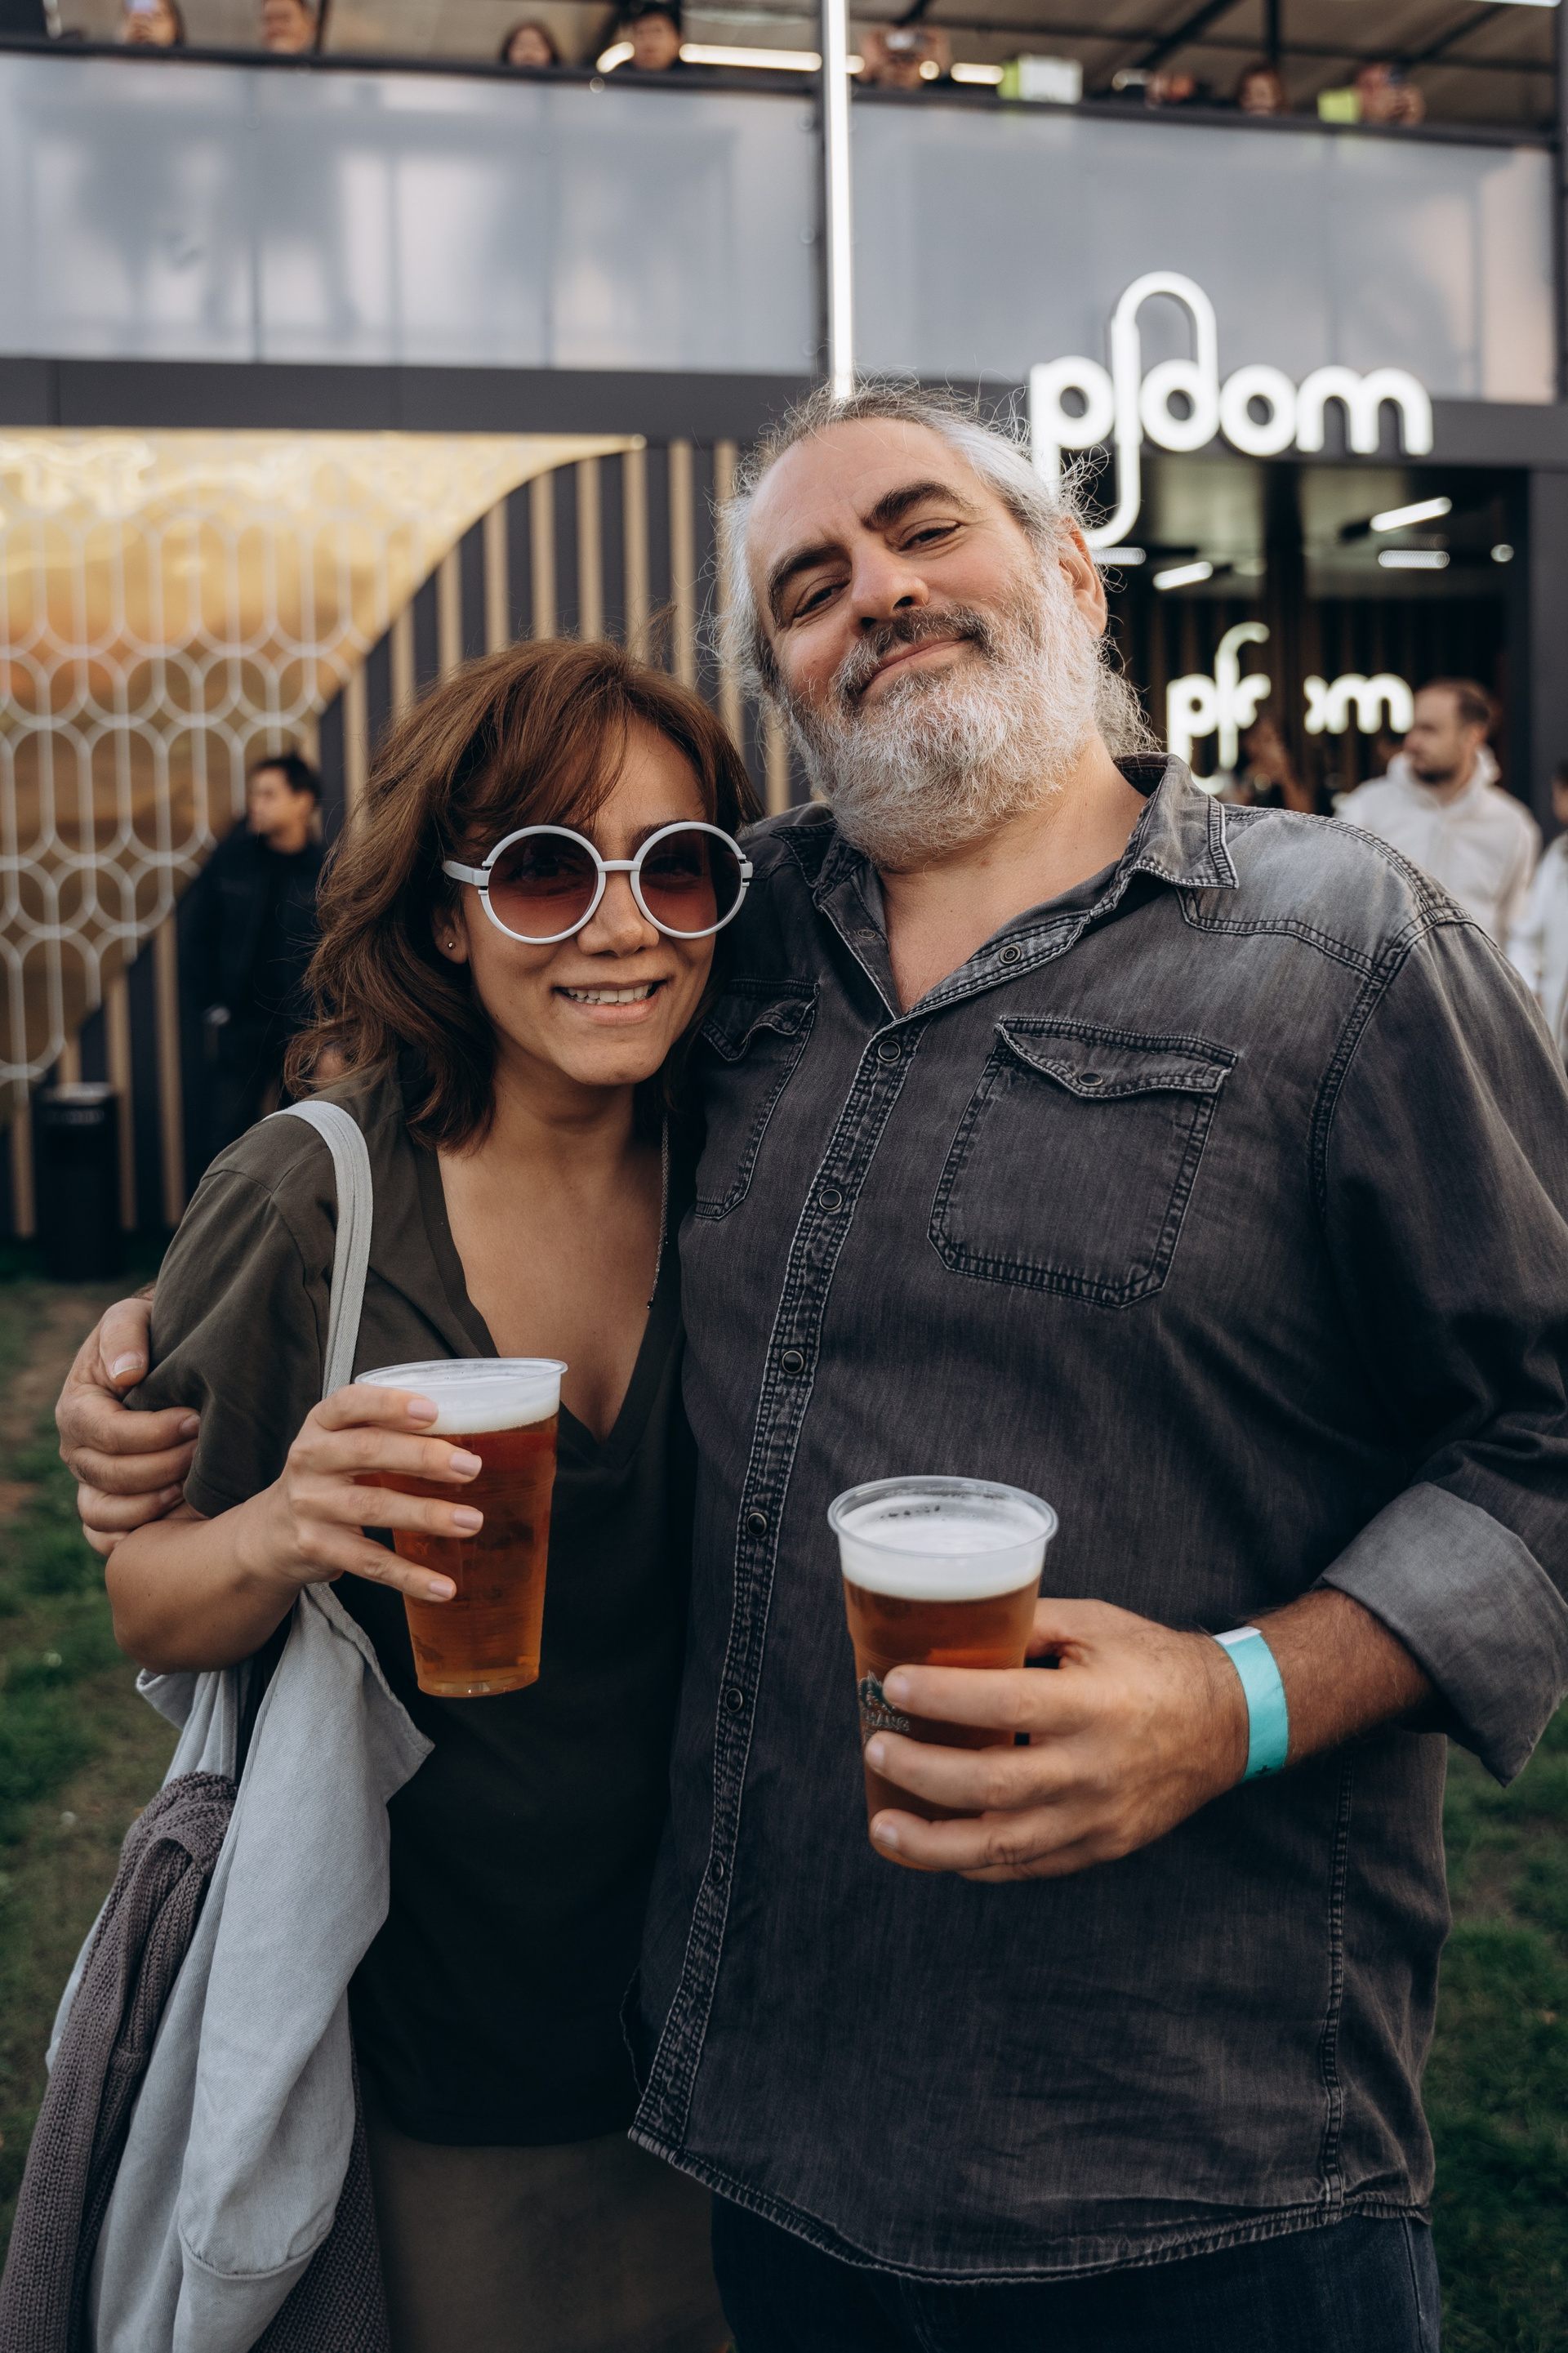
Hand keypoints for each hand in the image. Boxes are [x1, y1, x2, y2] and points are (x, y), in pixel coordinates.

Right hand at [56, 1295, 195, 1557]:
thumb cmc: (153, 1334)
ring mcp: (91, 1482)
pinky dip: (131, 1537)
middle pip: (108, 1475)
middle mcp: (78, 1449)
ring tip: (190, 1489)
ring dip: (147, 1506)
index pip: (105, 1432)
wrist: (169, 1357)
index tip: (194, 1420)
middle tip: (203, 1452)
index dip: (150, 1433)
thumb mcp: (135, 1317)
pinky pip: (104, 1537)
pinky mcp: (109, 1505)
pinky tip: (171, 1525)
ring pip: (102, 1512)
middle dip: (160, 1466)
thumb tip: (128, 1373)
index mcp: (78, 1407)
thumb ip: (125, 1335)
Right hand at [231, 1383, 483, 1606]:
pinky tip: (444, 1586)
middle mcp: (311, 1459)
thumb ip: (385, 1429)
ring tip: (471, 1521)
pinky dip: (410, 1576)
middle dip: (424, 1458)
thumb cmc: (326, 1474)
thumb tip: (465, 1430)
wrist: (272, 1531)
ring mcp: (312, 1505)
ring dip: (428, 1515)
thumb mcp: (341, 1440)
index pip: (350, 1404)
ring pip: (374, 1507)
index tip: (432, 1411)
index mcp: (321, 1424)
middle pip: (368, 1452)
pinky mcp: (318, 1547)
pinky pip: (370, 1562)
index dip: (390, 1404)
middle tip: (470, 1466)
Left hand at [862, 1598, 1248, 1881]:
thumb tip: (949, 1623)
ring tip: (883, 1826)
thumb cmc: (1152, 1664)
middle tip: (876, 1746)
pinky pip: (1027, 1867)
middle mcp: (1096, 1768)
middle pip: (994, 1784)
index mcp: (1095, 1703)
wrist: (1228, 1724)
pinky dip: (976, 1864)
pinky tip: (936, 1848)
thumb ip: (1026, 1623)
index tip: (894, 1684)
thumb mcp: (1095, 1625)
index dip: (945, 1696)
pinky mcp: (1100, 1848)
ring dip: (933, 1842)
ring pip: (1003, 1847)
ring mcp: (1097, 1818)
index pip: (1007, 1702)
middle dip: (922, 1771)